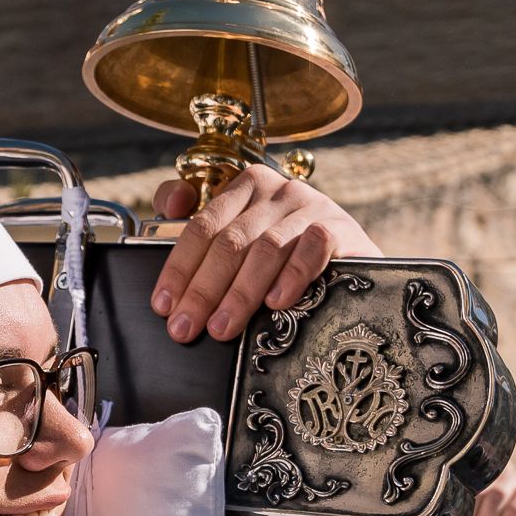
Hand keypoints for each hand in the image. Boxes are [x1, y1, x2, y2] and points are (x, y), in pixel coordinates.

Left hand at [148, 167, 383, 344]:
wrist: (352, 260)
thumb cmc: (287, 253)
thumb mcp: (245, 235)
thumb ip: (204, 223)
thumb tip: (171, 202)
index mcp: (246, 187)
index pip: (203, 226)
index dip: (180, 267)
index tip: (163, 306)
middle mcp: (277, 190)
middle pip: (230, 241)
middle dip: (203, 289)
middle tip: (185, 327)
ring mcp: (310, 206)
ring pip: (266, 248)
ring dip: (240, 293)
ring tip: (222, 328)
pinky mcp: (340, 226)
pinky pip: (313, 247)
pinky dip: (292, 275)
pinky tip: (276, 302)